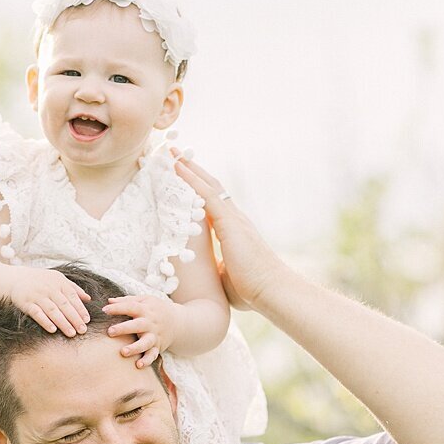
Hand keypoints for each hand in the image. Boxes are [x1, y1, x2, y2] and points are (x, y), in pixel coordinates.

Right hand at [9, 267, 91, 336]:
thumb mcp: (58, 279)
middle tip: (82, 330)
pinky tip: (53, 330)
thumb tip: (88, 299)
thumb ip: (73, 288)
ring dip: (62, 322)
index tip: (87, 320)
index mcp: (59, 283)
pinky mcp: (26, 303)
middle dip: (74, 318)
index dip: (80, 309)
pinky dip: (45, 321)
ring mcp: (37, 295)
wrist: (17, 278)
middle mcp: (49, 289)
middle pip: (64, 305)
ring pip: (52, 310)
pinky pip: (36, 313)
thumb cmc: (41, 281)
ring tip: (71, 333)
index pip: (72, 297)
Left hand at [103, 294, 179, 367]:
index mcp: (145, 310)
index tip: (104, 310)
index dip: (118, 308)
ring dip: (135, 348)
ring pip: (145, 343)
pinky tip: (138, 365)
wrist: (178, 321)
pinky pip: (153, 355)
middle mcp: (150, 323)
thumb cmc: (155, 309)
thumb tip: (108, 301)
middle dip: (124, 328)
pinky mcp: (158, 347)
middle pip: (137, 325)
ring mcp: (154, 336)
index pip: (131, 307)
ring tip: (123, 352)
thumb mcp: (144, 300)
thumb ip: (127, 300)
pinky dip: (147, 360)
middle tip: (110, 331)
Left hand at [172, 151, 283, 311]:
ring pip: (208, 185)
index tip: (184, 178)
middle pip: (210, 187)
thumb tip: (210, 273)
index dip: (198, 190)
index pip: (213, 204)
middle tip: (175, 156)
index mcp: (234, 231)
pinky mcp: (230, 222)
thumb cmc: (252, 290)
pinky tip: (179, 167)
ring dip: (189, 168)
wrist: (271, 290)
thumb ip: (218, 268)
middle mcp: (235, 219)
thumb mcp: (227, 275)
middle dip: (193, 171)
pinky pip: (207, 194)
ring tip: (172, 153)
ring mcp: (234, 218)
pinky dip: (192, 179)